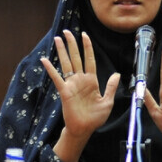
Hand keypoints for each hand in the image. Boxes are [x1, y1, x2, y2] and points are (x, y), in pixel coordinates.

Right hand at [41, 30, 120, 161]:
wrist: (84, 129)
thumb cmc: (95, 117)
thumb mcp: (108, 101)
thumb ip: (111, 87)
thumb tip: (116, 74)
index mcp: (92, 81)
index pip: (89, 60)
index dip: (87, 47)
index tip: (84, 35)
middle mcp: (81, 80)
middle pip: (76, 58)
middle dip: (72, 44)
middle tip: (67, 32)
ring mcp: (72, 85)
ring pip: (67, 64)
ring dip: (62, 51)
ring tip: (57, 39)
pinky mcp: (64, 92)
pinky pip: (57, 78)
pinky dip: (51, 69)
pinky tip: (45, 60)